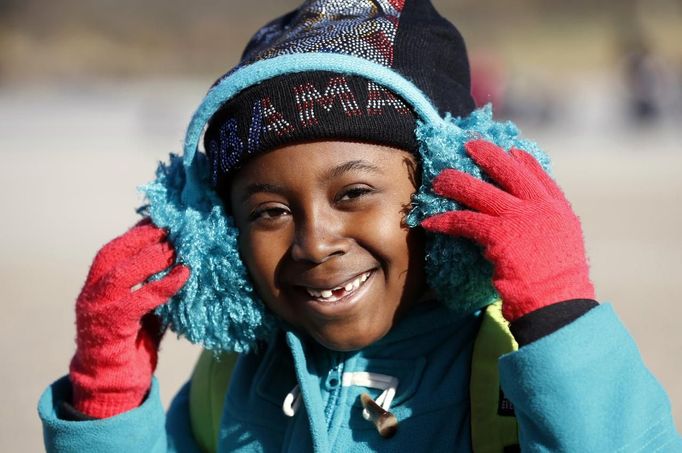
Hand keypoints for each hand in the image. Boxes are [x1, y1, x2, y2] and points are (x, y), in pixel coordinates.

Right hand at [69, 220, 189, 417]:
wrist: (112, 382)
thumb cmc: (133, 342)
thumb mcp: (144, 307)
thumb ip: (154, 284)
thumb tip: (184, 259)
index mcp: (98, 284)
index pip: (116, 248)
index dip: (138, 231)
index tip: (162, 217)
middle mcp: (92, 292)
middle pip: (114, 253)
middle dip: (143, 236)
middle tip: (172, 227)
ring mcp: (97, 309)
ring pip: (122, 273)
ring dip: (152, 257)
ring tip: (178, 247)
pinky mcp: (110, 326)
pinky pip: (139, 300)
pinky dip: (163, 285)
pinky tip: (184, 275)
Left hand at [421, 140, 593, 320]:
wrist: (558, 305)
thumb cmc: (557, 287)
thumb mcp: (561, 250)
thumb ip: (545, 231)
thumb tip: (527, 226)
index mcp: (559, 211)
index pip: (539, 176)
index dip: (521, 161)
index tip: (509, 150)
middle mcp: (543, 208)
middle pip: (511, 171)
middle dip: (488, 155)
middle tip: (470, 144)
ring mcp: (522, 218)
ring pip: (481, 191)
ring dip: (456, 183)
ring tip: (437, 179)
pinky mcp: (500, 234)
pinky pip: (465, 220)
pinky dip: (445, 221)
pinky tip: (429, 222)